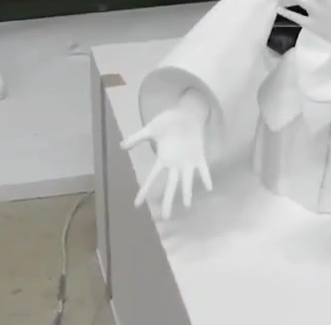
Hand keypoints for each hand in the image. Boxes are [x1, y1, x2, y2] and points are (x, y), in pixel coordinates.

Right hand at [120, 97, 213, 219]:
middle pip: (171, 186)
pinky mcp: (199, 156)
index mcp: (163, 159)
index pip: (152, 178)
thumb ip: (136, 138)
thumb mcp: (150, 129)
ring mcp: (188, 161)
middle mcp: (175, 164)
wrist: (186, 113)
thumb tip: (120, 146)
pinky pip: (203, 169)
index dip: (144, 191)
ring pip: (187, 180)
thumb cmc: (168, 121)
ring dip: (187, 192)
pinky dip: (206, 177)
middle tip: (166, 218)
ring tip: (188, 206)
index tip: (137, 205)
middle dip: (169, 201)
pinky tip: (209, 188)